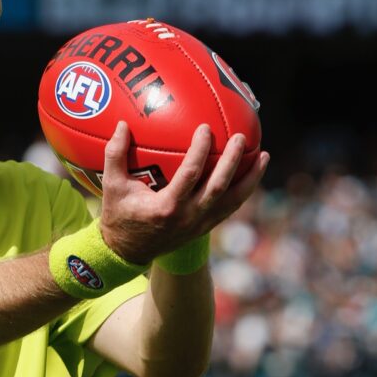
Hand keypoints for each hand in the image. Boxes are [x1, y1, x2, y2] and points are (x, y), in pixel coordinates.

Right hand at [98, 121, 268, 264]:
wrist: (126, 252)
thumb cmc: (118, 215)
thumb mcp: (112, 186)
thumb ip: (115, 155)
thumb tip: (122, 124)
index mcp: (167, 206)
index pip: (191, 174)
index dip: (201, 150)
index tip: (206, 128)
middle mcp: (188, 217)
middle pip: (219, 187)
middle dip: (233, 161)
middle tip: (241, 137)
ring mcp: (199, 224)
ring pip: (233, 201)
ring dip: (250, 179)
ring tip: (263, 156)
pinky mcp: (204, 228)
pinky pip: (230, 208)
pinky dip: (244, 191)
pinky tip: (251, 174)